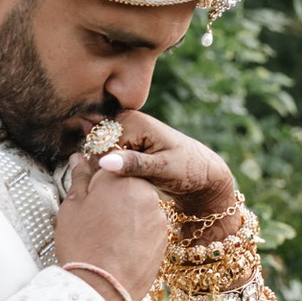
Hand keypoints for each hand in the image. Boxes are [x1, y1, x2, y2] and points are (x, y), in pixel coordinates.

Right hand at [53, 153, 171, 300]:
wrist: (102, 287)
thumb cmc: (82, 244)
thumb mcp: (72, 207)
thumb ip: (80, 178)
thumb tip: (79, 157)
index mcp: (121, 178)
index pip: (110, 167)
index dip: (97, 181)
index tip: (90, 194)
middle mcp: (145, 192)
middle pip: (128, 186)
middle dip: (114, 197)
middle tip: (97, 218)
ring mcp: (158, 216)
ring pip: (140, 208)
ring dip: (127, 216)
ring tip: (108, 237)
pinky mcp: (165, 237)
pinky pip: (148, 228)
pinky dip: (136, 234)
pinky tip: (120, 247)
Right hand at [89, 112, 239, 223]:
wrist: (203, 173)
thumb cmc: (187, 170)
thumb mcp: (162, 169)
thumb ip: (134, 164)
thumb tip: (105, 162)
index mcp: (134, 121)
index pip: (101, 146)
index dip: (106, 167)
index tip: (127, 180)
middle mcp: (127, 120)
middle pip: (98, 148)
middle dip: (108, 167)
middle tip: (135, 180)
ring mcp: (126, 130)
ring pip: (102, 154)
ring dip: (111, 170)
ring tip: (137, 179)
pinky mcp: (127, 141)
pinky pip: (109, 156)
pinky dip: (116, 170)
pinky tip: (133, 178)